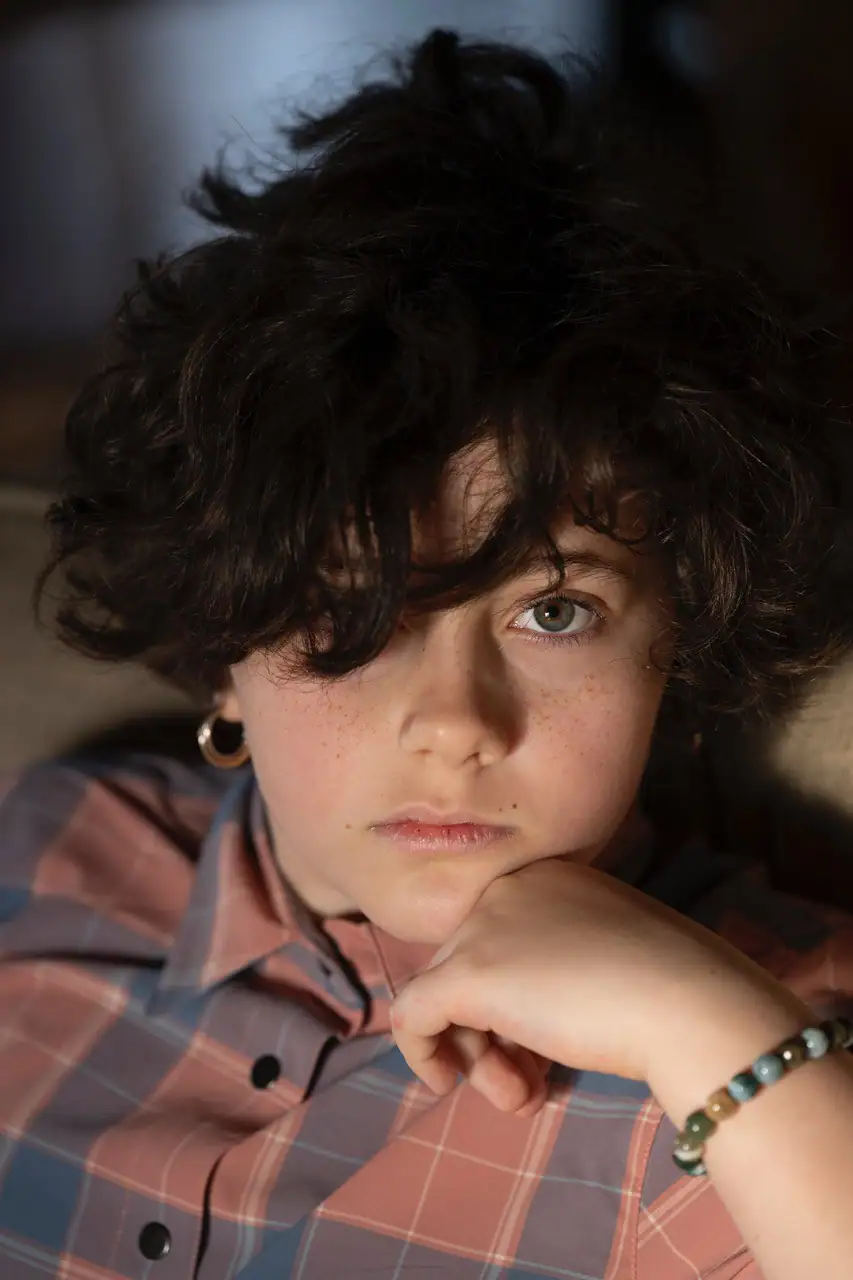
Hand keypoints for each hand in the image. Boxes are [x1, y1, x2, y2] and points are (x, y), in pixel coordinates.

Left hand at [390, 857, 799, 1114]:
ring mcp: (484, 926)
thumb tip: (513, 1014)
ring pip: (445, 995)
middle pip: (469, 968)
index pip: (499, 941)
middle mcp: (506, 887)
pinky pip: (413, 1013)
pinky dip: (422, 1053)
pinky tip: (444, 1082)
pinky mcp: (469, 972)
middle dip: (492, 1036)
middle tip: (529, 1085)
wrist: (689, 1003)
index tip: (540, 1048)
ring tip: (522, 1098)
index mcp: (545, 876)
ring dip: (479, 1058)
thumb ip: (556, 969)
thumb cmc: (669, 988)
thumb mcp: (606, 961)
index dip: (511, 1003)